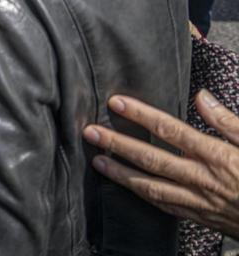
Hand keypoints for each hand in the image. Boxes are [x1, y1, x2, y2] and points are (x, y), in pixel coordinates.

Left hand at [84, 91, 238, 237]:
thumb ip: (227, 121)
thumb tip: (201, 97)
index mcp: (217, 155)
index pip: (170, 129)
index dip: (140, 114)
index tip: (116, 101)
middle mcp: (203, 179)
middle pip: (151, 158)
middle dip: (117, 144)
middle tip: (89, 131)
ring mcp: (200, 201)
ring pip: (151, 187)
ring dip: (121, 174)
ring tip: (97, 161)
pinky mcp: (201, 218)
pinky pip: (166, 207)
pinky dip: (143, 197)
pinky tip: (128, 189)